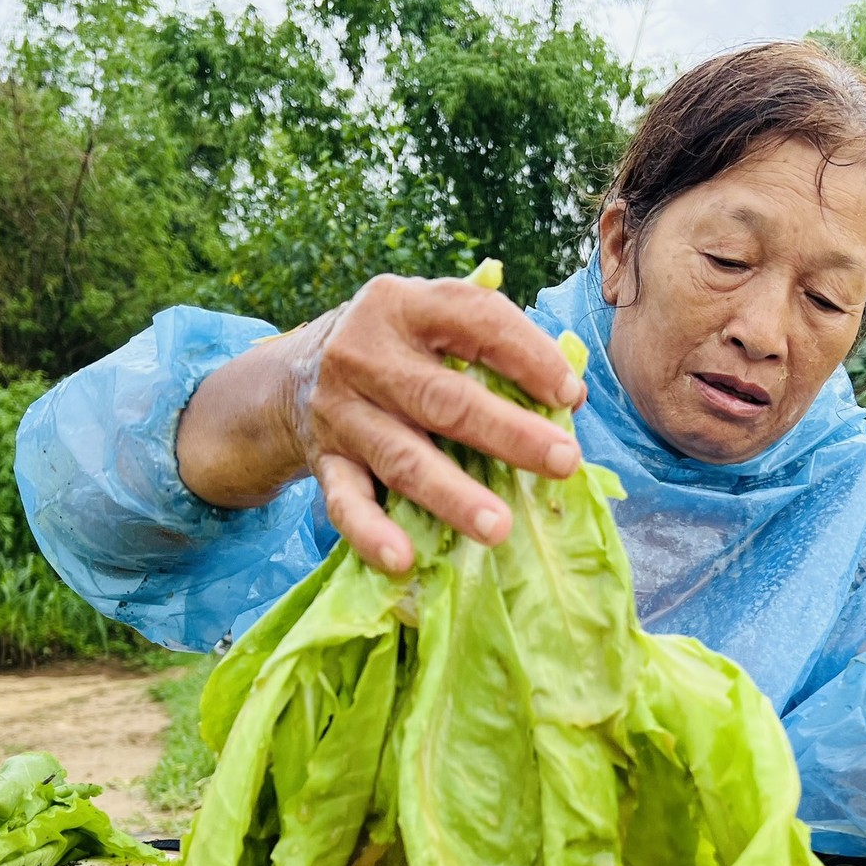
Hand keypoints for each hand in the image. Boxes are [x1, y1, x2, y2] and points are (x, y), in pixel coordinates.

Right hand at [177, 273, 585, 572]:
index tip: (570, 394)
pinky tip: (402, 559)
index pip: (473, 318)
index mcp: (403, 305)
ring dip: (453, 495)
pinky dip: (371, 533)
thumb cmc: (396, 351)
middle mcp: (364, 353)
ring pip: (403, 457)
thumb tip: (569, 398)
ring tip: (499, 528)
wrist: (295, 377)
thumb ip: (491, 344)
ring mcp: (341, 410)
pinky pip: (346, 502)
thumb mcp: (430, 322)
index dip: (527, 354)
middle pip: (443, 399)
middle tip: (564, 461)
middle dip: (509, 433)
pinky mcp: (324, 461)